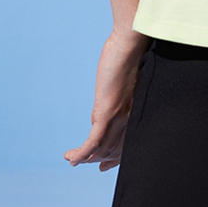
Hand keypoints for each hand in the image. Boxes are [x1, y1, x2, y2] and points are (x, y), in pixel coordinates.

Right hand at [64, 29, 150, 171]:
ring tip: (71, 160)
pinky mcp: (107, 111)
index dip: (114, 157)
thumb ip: (115, 96)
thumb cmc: (129, 53)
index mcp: (136, 109)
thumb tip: (100, 110)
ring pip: (102, 149)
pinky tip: (72, 158)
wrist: (132, 41)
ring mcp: (119, 116)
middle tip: (81, 163)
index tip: (103, 165)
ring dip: (85, 158)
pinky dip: (82, 153)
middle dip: (98, 160)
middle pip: (114, 149)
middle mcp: (130, 117)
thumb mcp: (122, 80)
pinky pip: (93, 141)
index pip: (126, 143)